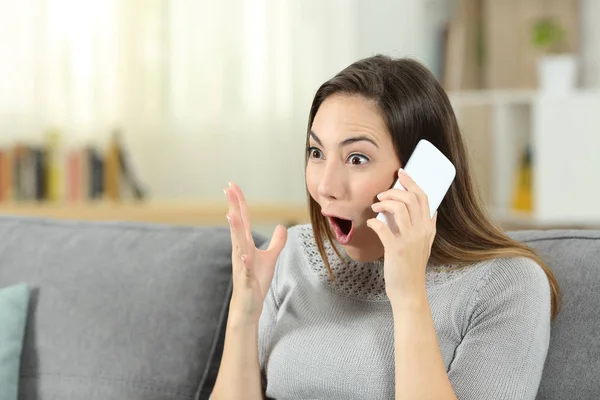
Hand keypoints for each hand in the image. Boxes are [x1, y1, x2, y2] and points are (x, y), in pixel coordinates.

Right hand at [225, 182, 287, 325]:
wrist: (247, 306)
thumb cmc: (256, 281)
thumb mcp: (270, 258)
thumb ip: (276, 242)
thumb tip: (282, 226)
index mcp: (246, 244)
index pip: (243, 219)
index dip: (239, 202)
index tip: (232, 185)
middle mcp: (241, 251)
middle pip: (238, 225)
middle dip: (234, 207)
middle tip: (228, 189)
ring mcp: (242, 265)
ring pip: (238, 244)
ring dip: (236, 230)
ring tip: (232, 214)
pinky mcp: (247, 279)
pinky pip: (246, 269)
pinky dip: (245, 261)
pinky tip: (244, 254)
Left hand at [367, 169, 436, 302]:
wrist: (409, 291)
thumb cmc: (412, 267)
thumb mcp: (426, 245)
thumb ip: (428, 228)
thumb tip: (431, 211)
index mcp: (428, 228)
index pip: (424, 198)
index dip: (412, 182)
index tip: (402, 173)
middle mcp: (421, 231)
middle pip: (411, 198)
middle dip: (394, 190)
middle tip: (382, 194)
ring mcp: (409, 240)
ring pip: (398, 208)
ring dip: (384, 203)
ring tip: (376, 206)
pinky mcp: (395, 249)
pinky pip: (382, 227)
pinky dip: (374, 222)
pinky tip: (371, 224)